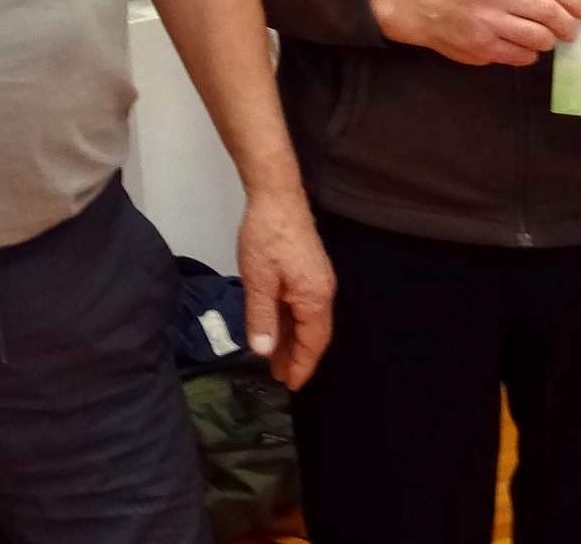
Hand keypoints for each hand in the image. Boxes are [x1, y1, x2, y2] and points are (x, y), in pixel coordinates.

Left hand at [236, 191, 334, 388]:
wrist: (276, 195)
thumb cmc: (267, 236)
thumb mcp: (258, 280)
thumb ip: (262, 317)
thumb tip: (264, 352)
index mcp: (315, 298)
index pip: (313, 343)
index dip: (301, 365)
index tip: (290, 385)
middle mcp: (322, 292)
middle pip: (313, 334)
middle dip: (296, 356)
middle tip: (279, 376)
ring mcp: (316, 280)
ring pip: (306, 320)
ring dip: (291, 339)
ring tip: (274, 358)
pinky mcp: (307, 270)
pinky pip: (301, 305)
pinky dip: (289, 321)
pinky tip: (275, 326)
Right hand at [364, 0, 580, 66]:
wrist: (416, 4)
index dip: (574, 0)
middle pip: (548, 13)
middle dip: (567, 25)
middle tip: (571, 30)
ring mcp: (486, 23)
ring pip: (538, 38)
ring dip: (549, 40)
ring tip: (547, 38)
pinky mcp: (481, 48)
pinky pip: (520, 56)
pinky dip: (529, 54)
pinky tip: (524, 47)